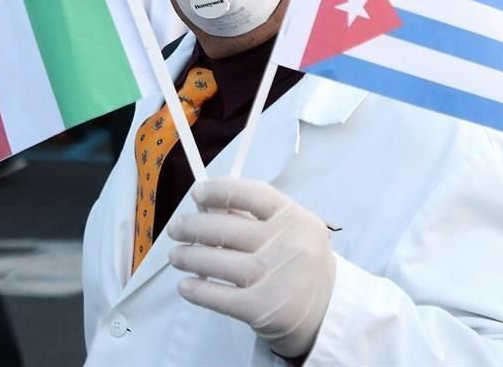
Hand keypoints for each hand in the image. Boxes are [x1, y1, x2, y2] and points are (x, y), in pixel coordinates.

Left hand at [168, 177, 336, 357]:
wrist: (326, 311)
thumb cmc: (300, 263)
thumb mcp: (290, 232)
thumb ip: (254, 218)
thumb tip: (206, 206)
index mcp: (295, 217)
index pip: (250, 194)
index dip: (218, 190)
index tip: (197, 194)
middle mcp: (286, 243)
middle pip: (224, 228)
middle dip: (191, 227)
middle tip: (177, 229)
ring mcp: (273, 275)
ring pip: (215, 260)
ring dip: (187, 257)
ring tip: (176, 256)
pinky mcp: (261, 307)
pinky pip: (217, 295)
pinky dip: (196, 289)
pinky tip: (186, 285)